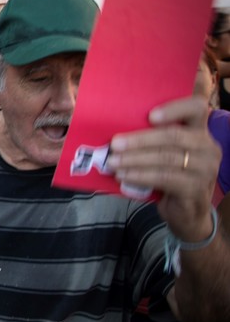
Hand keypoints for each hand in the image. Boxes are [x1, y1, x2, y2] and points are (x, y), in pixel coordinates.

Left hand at [107, 97, 219, 241]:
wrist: (186, 213)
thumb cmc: (171, 177)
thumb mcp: (166, 154)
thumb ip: (154, 140)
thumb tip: (117, 135)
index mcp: (200, 133)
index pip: (196, 109)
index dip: (174, 109)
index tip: (150, 115)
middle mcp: (208, 148)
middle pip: (173, 136)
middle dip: (140, 140)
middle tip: (115, 144)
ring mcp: (205, 169)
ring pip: (165, 158)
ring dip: (134, 159)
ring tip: (112, 162)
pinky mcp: (195, 188)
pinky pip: (163, 177)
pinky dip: (140, 176)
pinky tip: (123, 176)